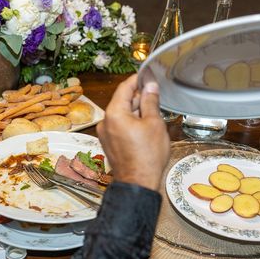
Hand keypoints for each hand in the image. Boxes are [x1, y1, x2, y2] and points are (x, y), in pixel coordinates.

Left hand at [96, 74, 169, 190]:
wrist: (138, 183)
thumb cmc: (147, 156)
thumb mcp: (154, 123)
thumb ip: (150, 101)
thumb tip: (150, 86)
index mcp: (114, 113)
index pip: (124, 88)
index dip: (137, 79)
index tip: (147, 75)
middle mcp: (105, 122)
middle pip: (122, 101)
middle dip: (138, 97)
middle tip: (155, 95)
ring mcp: (104, 134)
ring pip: (121, 114)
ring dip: (135, 111)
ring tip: (153, 113)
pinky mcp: (108, 143)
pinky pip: (118, 126)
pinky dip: (130, 122)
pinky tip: (144, 127)